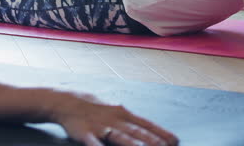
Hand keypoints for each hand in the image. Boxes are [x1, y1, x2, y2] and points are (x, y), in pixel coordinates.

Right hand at [52, 91, 177, 145]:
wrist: (68, 101)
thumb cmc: (96, 109)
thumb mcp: (117, 111)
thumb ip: (133, 123)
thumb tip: (153, 133)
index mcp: (124, 113)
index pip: (146, 124)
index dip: (161, 133)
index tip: (175, 141)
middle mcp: (115, 119)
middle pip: (136, 132)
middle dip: (152, 141)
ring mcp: (100, 126)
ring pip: (119, 137)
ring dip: (133, 145)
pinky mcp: (85, 133)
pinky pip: (93, 143)